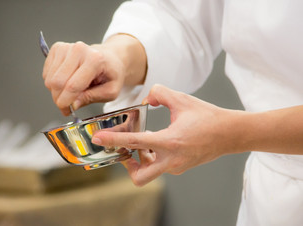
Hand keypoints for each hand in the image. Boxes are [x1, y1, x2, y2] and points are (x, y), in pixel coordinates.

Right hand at [42, 34, 146, 115]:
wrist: (110, 58)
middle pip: (57, 82)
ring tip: (70, 92)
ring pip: (50, 79)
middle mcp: (79, 50)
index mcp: (95, 59)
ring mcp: (66, 47)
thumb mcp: (110, 91)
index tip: (67, 111)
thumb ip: (91, 98)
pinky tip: (66, 82)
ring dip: (56, 91)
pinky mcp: (57, 48)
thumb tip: (72, 104)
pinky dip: (53, 83)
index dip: (66, 102)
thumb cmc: (110, 74)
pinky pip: (46, 73)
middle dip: (59, 99)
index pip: (73, 86)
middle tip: (67, 106)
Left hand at [92, 84, 244, 185]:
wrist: (231, 133)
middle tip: (124, 150)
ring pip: (150, 172)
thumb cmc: (208, 117)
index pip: (134, 143)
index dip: (114, 140)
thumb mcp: (182, 100)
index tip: (99, 139)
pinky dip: (153, 156)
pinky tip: (156, 142)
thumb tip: (148, 98)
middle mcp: (171, 160)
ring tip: (142, 142)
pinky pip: (160, 166)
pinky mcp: (181, 167)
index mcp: (170, 142)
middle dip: (127, 165)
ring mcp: (176, 166)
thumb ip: (160, 94)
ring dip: (141, 159)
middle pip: (139, 176)